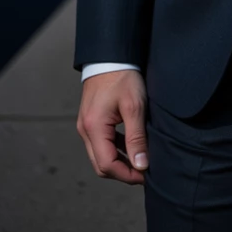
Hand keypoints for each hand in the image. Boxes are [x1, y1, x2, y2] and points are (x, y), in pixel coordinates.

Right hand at [77, 68, 147, 184]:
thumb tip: (141, 165)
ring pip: (100, 156)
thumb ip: (137, 138)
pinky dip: (115, 150)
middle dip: (123, 172)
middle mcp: (85, 130)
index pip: (107, 165)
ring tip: (141, 160)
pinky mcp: (91, 121)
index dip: (127, 175)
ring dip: (119, 162)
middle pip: (101, 165)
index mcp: (94, 128)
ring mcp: (86, 126)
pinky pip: (101, 144)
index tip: (146, 175)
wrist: (110, 56)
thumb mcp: (134, 107)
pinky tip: (131, 146)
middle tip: (144, 171)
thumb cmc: (122, 77)